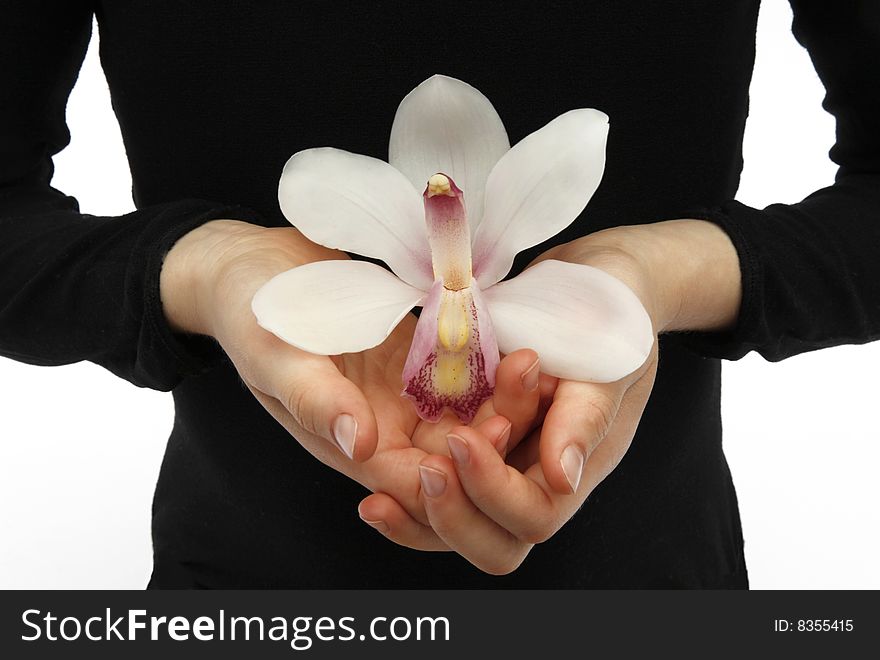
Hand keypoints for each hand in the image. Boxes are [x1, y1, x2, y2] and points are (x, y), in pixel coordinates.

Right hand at [159, 220, 547, 530]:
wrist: (257, 264)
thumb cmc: (251, 310)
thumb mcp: (275, 353)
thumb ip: (315, 399)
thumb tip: (361, 444)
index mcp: (349, 443)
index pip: (414, 482)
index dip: (456, 470)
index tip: (492, 431)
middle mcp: (387, 427)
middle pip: (455, 453)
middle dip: (496, 430)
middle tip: (526, 380)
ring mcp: (408, 393)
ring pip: (472, 416)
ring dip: (504, 397)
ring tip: (529, 359)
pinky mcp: (424, 357)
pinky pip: (470, 374)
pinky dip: (494, 366)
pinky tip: (520, 341)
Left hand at [358, 219, 740, 572]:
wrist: (595, 283)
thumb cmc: (611, 313)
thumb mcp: (606, 357)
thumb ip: (586, 415)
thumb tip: (564, 477)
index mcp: (575, 466)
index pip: (533, 516)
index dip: (495, 489)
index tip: (463, 437)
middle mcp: (536, 477)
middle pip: (494, 542)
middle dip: (454, 515)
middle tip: (424, 471)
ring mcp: (504, 463)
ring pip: (460, 523)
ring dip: (421, 514)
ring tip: (377, 496)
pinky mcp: (474, 440)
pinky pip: (442, 484)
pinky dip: (409, 490)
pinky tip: (372, 482)